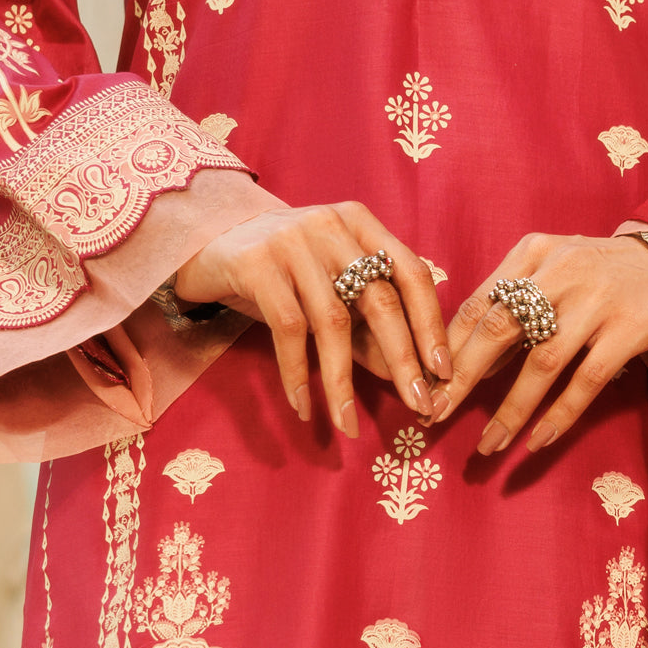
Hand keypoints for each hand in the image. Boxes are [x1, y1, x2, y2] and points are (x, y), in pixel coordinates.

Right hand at [175, 188, 450, 436]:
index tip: (443, 371)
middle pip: (380, 299)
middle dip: (402, 359)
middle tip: (418, 405)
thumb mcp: (328, 288)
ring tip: (348, 424)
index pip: (411, 272)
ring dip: (343, 381)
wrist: (205, 242)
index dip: (431, 323)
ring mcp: (293, 241)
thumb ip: (367, 324)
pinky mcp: (257, 264)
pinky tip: (303, 406)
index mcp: (361, 223)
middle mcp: (331, 226)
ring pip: (333, 321)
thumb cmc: (281, 270)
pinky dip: (298, 374)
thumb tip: (407, 375)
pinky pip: (288, 330)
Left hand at [432, 230, 647, 454]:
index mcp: (533, 252)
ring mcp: (597, 301)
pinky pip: (587, 380)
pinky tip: (539, 440)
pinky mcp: (629, 329)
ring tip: (488, 444)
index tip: (425, 384)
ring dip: (511, 409)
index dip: (448, 347)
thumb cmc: (602, 272)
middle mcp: (560, 272)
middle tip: (436, 415)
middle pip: (499, 329)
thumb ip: (513, 303)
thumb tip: (467, 362)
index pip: (478, 303)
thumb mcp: (554, 268)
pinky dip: (560, 414)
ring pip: (541, 362)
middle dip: (463, 378)